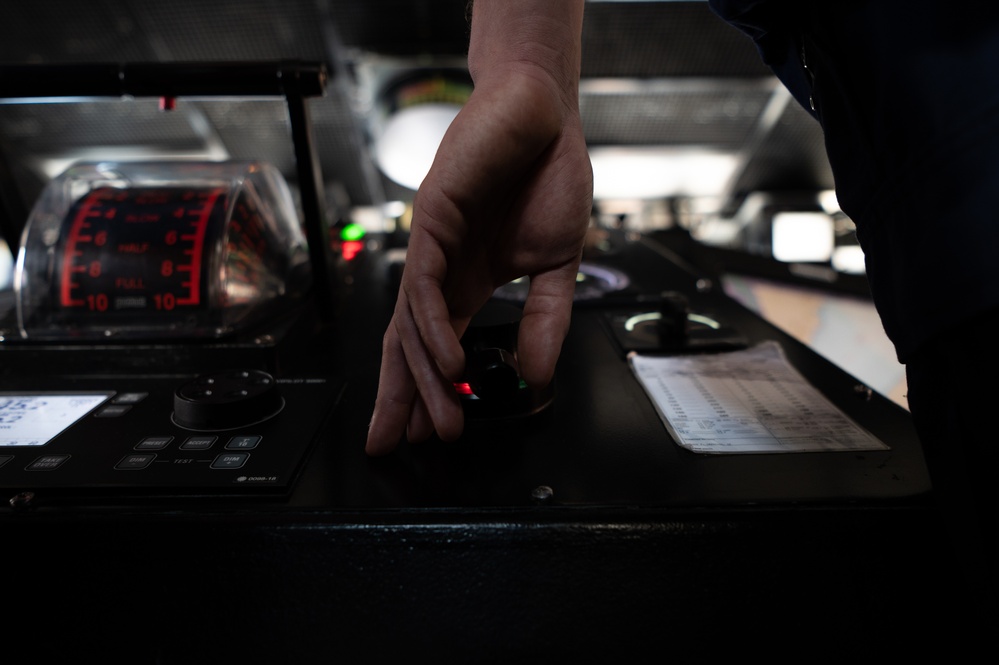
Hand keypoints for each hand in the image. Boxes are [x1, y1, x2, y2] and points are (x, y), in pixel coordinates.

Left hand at [366, 0, 590, 454]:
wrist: (545, 113)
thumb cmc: (547, 177)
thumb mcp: (557, 266)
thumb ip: (545, 321)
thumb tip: (536, 377)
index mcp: (465, 282)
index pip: (435, 347)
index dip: (425, 391)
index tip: (421, 436)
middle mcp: (440, 270)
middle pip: (407, 345)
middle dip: (402, 398)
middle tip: (400, 446)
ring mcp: (431, 246)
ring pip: (411, 323)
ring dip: (423, 376)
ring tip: (437, 421)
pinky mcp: (432, 218)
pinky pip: (426, 284)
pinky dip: (432, 326)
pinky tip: (449, 362)